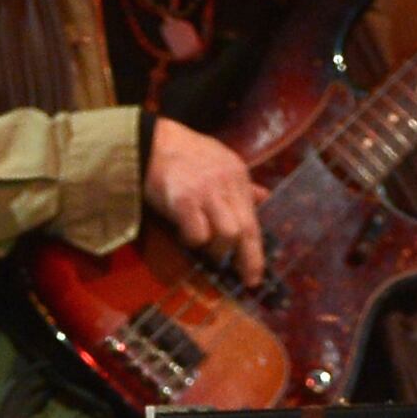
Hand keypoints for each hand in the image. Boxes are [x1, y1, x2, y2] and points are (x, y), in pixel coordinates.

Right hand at [143, 116, 265, 287]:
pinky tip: (185, 235)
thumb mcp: (222, 162)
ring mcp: (206, 193)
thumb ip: (241, 185)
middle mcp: (227, 184)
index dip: (256, 252)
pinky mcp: (183, 200)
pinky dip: (193, 240)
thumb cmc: (186, 155)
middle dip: (246, 259)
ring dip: (218, 249)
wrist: (153, 141)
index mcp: (238, 177)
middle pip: (246, 230)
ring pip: (228, 234)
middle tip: (242, 276)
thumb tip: (263, 197)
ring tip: (207, 250)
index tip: (255, 276)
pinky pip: (197, 233)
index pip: (254, 220)